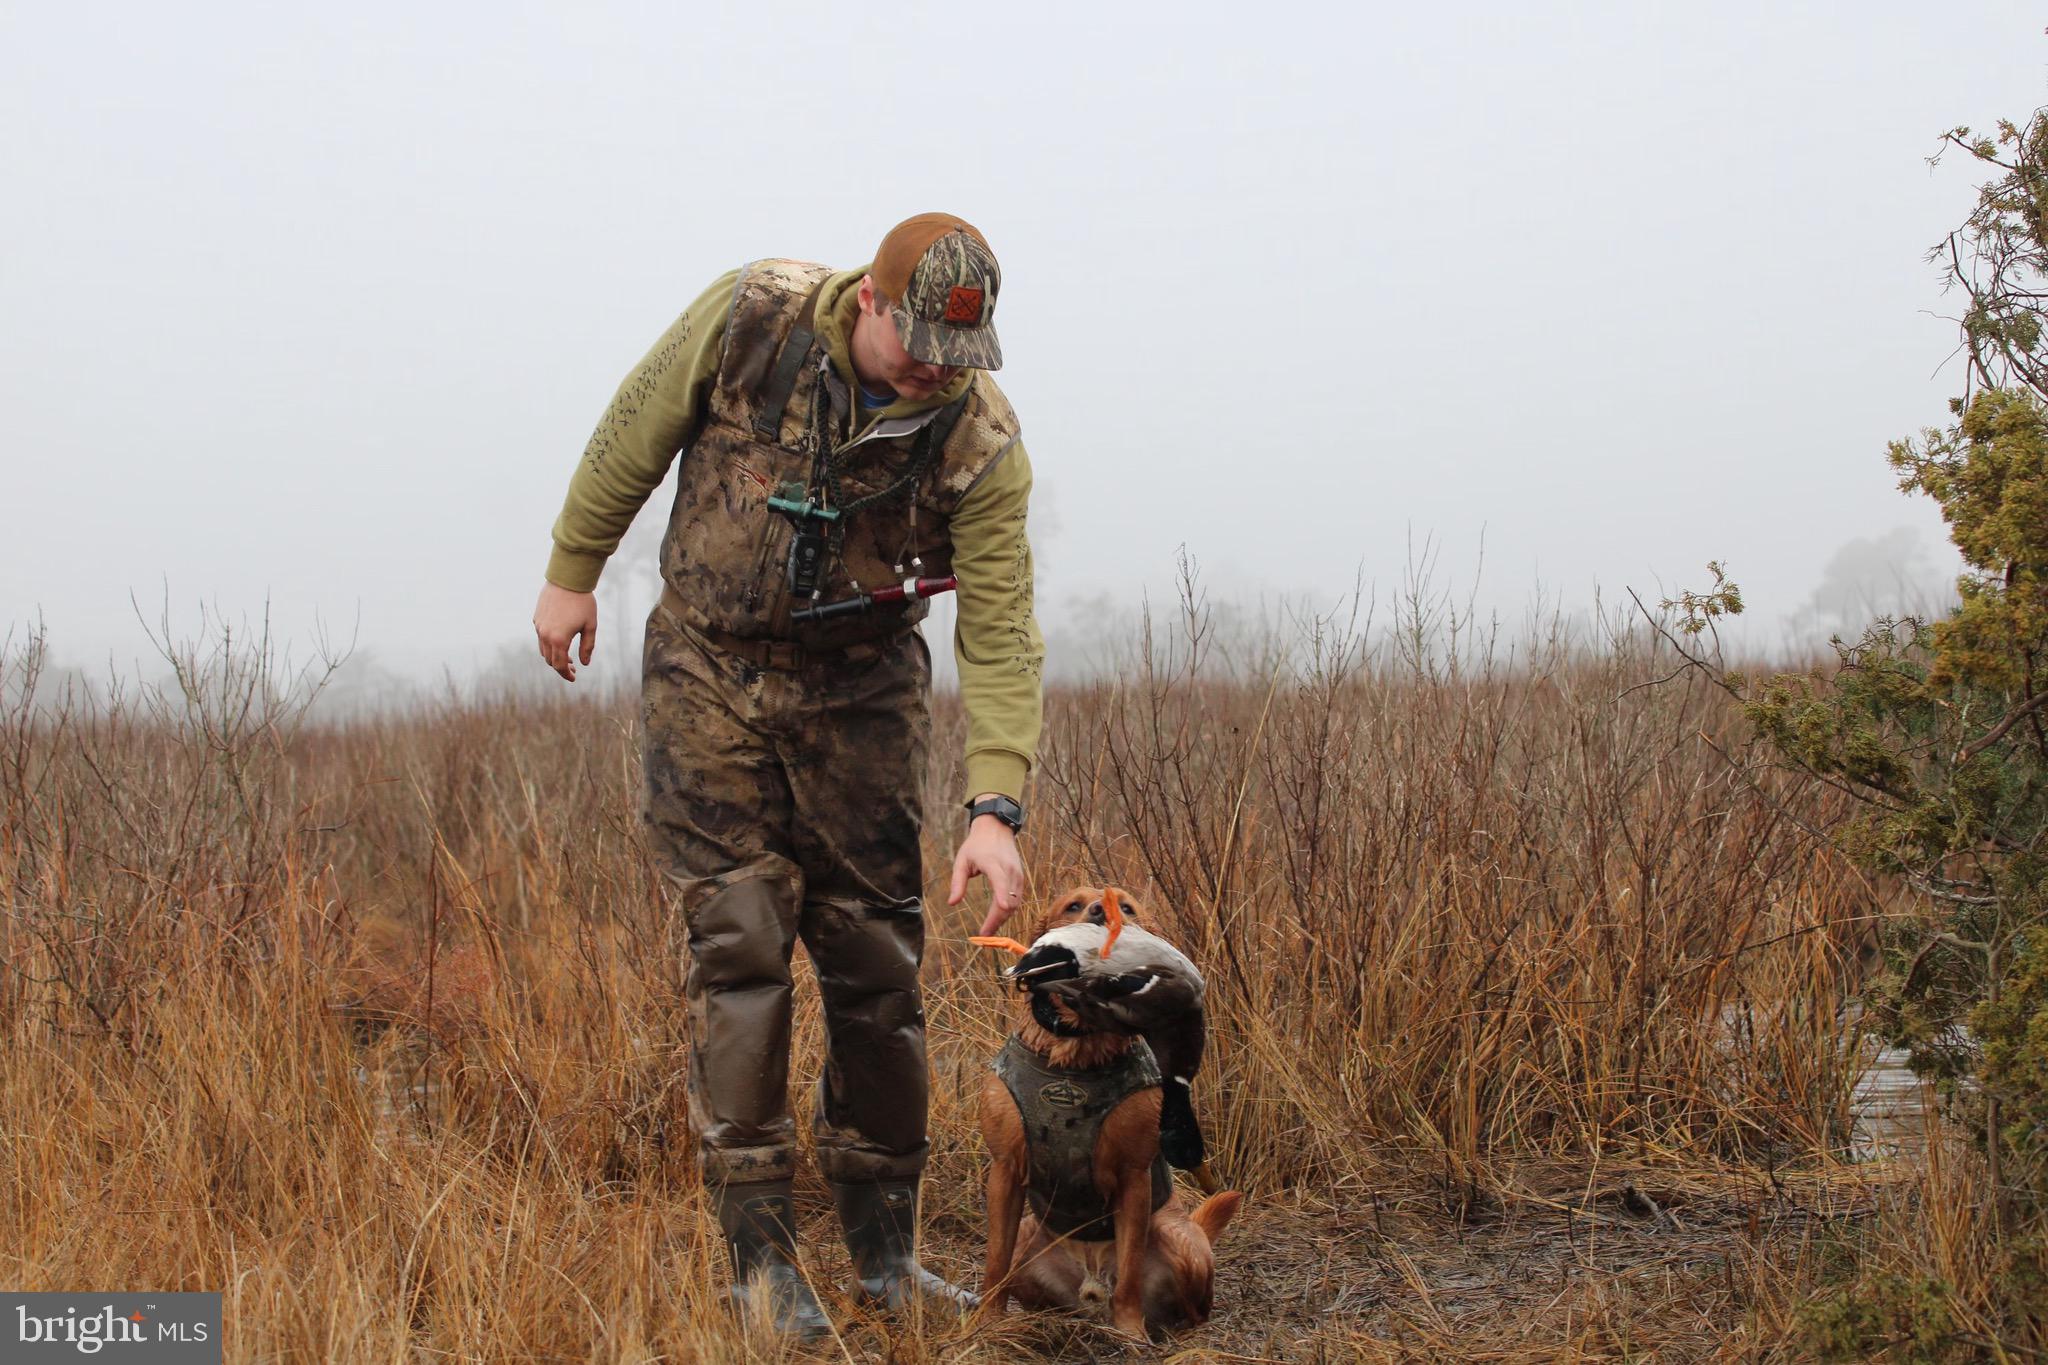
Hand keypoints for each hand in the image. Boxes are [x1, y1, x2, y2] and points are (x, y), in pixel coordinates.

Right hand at [533, 582, 597, 681]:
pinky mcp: (536, 618)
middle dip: (561, 667)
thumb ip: (587, 647)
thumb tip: (584, 663)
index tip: (573, 678)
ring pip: (543, 649)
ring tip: (567, 656)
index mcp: (559, 640)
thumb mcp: (590, 626)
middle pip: (550, 660)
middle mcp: (545, 635)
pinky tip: (560, 640)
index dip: (566, 674)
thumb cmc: (583, 602)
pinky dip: (549, 644)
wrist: (567, 579)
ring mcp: (539, 626)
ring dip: (554, 656)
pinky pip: (541, 637)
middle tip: (573, 667)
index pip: (559, 665)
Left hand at [949, 812, 1025, 934]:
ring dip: (1003, 918)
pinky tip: (997, 919)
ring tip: (989, 930)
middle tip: (984, 936)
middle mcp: (1009, 870)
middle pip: (1008, 901)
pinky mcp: (1020, 878)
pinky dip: (1008, 911)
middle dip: (997, 921)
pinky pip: (1017, 899)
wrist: (996, 829)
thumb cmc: (976, 845)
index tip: (996, 918)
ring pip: (1015, 903)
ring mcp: (1017, 875)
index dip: (999, 903)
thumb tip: (952, 903)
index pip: (1001, 885)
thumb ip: (957, 882)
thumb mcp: (962, 860)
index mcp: (994, 864)